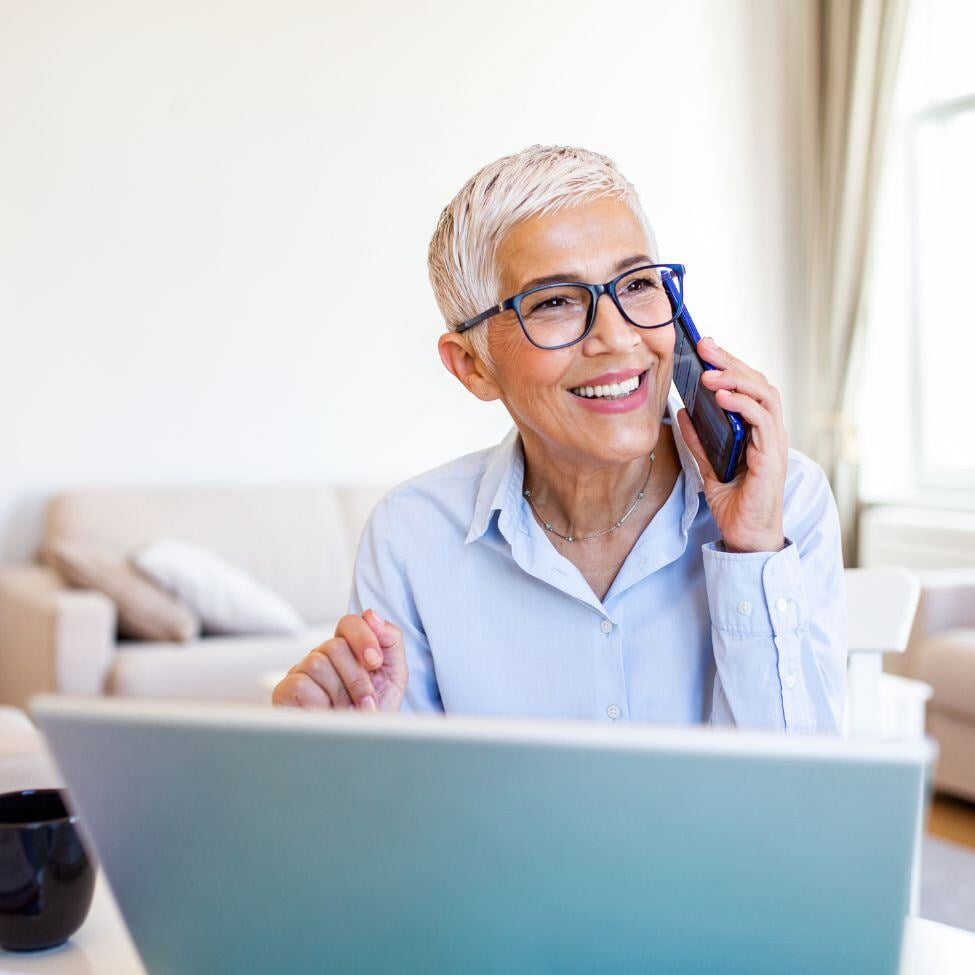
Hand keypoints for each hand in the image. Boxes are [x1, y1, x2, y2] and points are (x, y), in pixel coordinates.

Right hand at [272, 608, 408, 710]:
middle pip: (335, 646)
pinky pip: (301, 683)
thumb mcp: (393, 675)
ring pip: (318, 663)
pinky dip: (321, 703)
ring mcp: (301, 672)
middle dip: (357, 678)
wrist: (362, 747)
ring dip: (342, 694)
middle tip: (367, 702)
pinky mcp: (284, 692)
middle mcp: (322, 656)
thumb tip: (371, 615)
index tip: (375, 662)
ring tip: (350, 713)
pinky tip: (329, 715)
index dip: (363, 637)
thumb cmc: (375, 711)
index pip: (349, 623)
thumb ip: (390, 641)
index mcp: (348, 648)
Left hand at [675, 337, 787, 553]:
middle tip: (705, 346)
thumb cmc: (735, 504)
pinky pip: (762, 420)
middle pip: (758, 383)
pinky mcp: (772, 456)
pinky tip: (721, 396)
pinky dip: (742, 403)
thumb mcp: (708, 467)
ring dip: (736, 378)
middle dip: (731, 361)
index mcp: (757, 430)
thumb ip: (699, 442)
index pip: (748, 387)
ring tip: (709, 372)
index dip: (729, 365)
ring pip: (765, 395)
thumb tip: (683, 413)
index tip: (705, 349)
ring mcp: (773, 442)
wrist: (746, 536)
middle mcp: (770, 432)